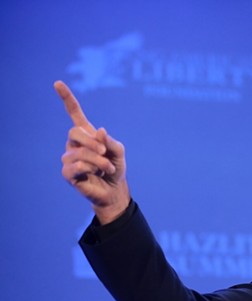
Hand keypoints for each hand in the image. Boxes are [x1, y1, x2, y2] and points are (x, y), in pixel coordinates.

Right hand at [55, 80, 130, 223]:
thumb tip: (100, 131)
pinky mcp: (67, 173)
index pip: (74, 113)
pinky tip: (95, 174)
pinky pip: (75, 166)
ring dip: (98, 161)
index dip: (66, 98)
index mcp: (86, 134)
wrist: (114, 190)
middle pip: (74, 133)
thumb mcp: (119, 152)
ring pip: (79, 153)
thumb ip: (111, 141)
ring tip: (108, 168)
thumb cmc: (115, 168)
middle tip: (105, 152)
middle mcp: (74, 144)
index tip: (57, 83)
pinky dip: (90, 169)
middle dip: (92, 142)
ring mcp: (69, 158)